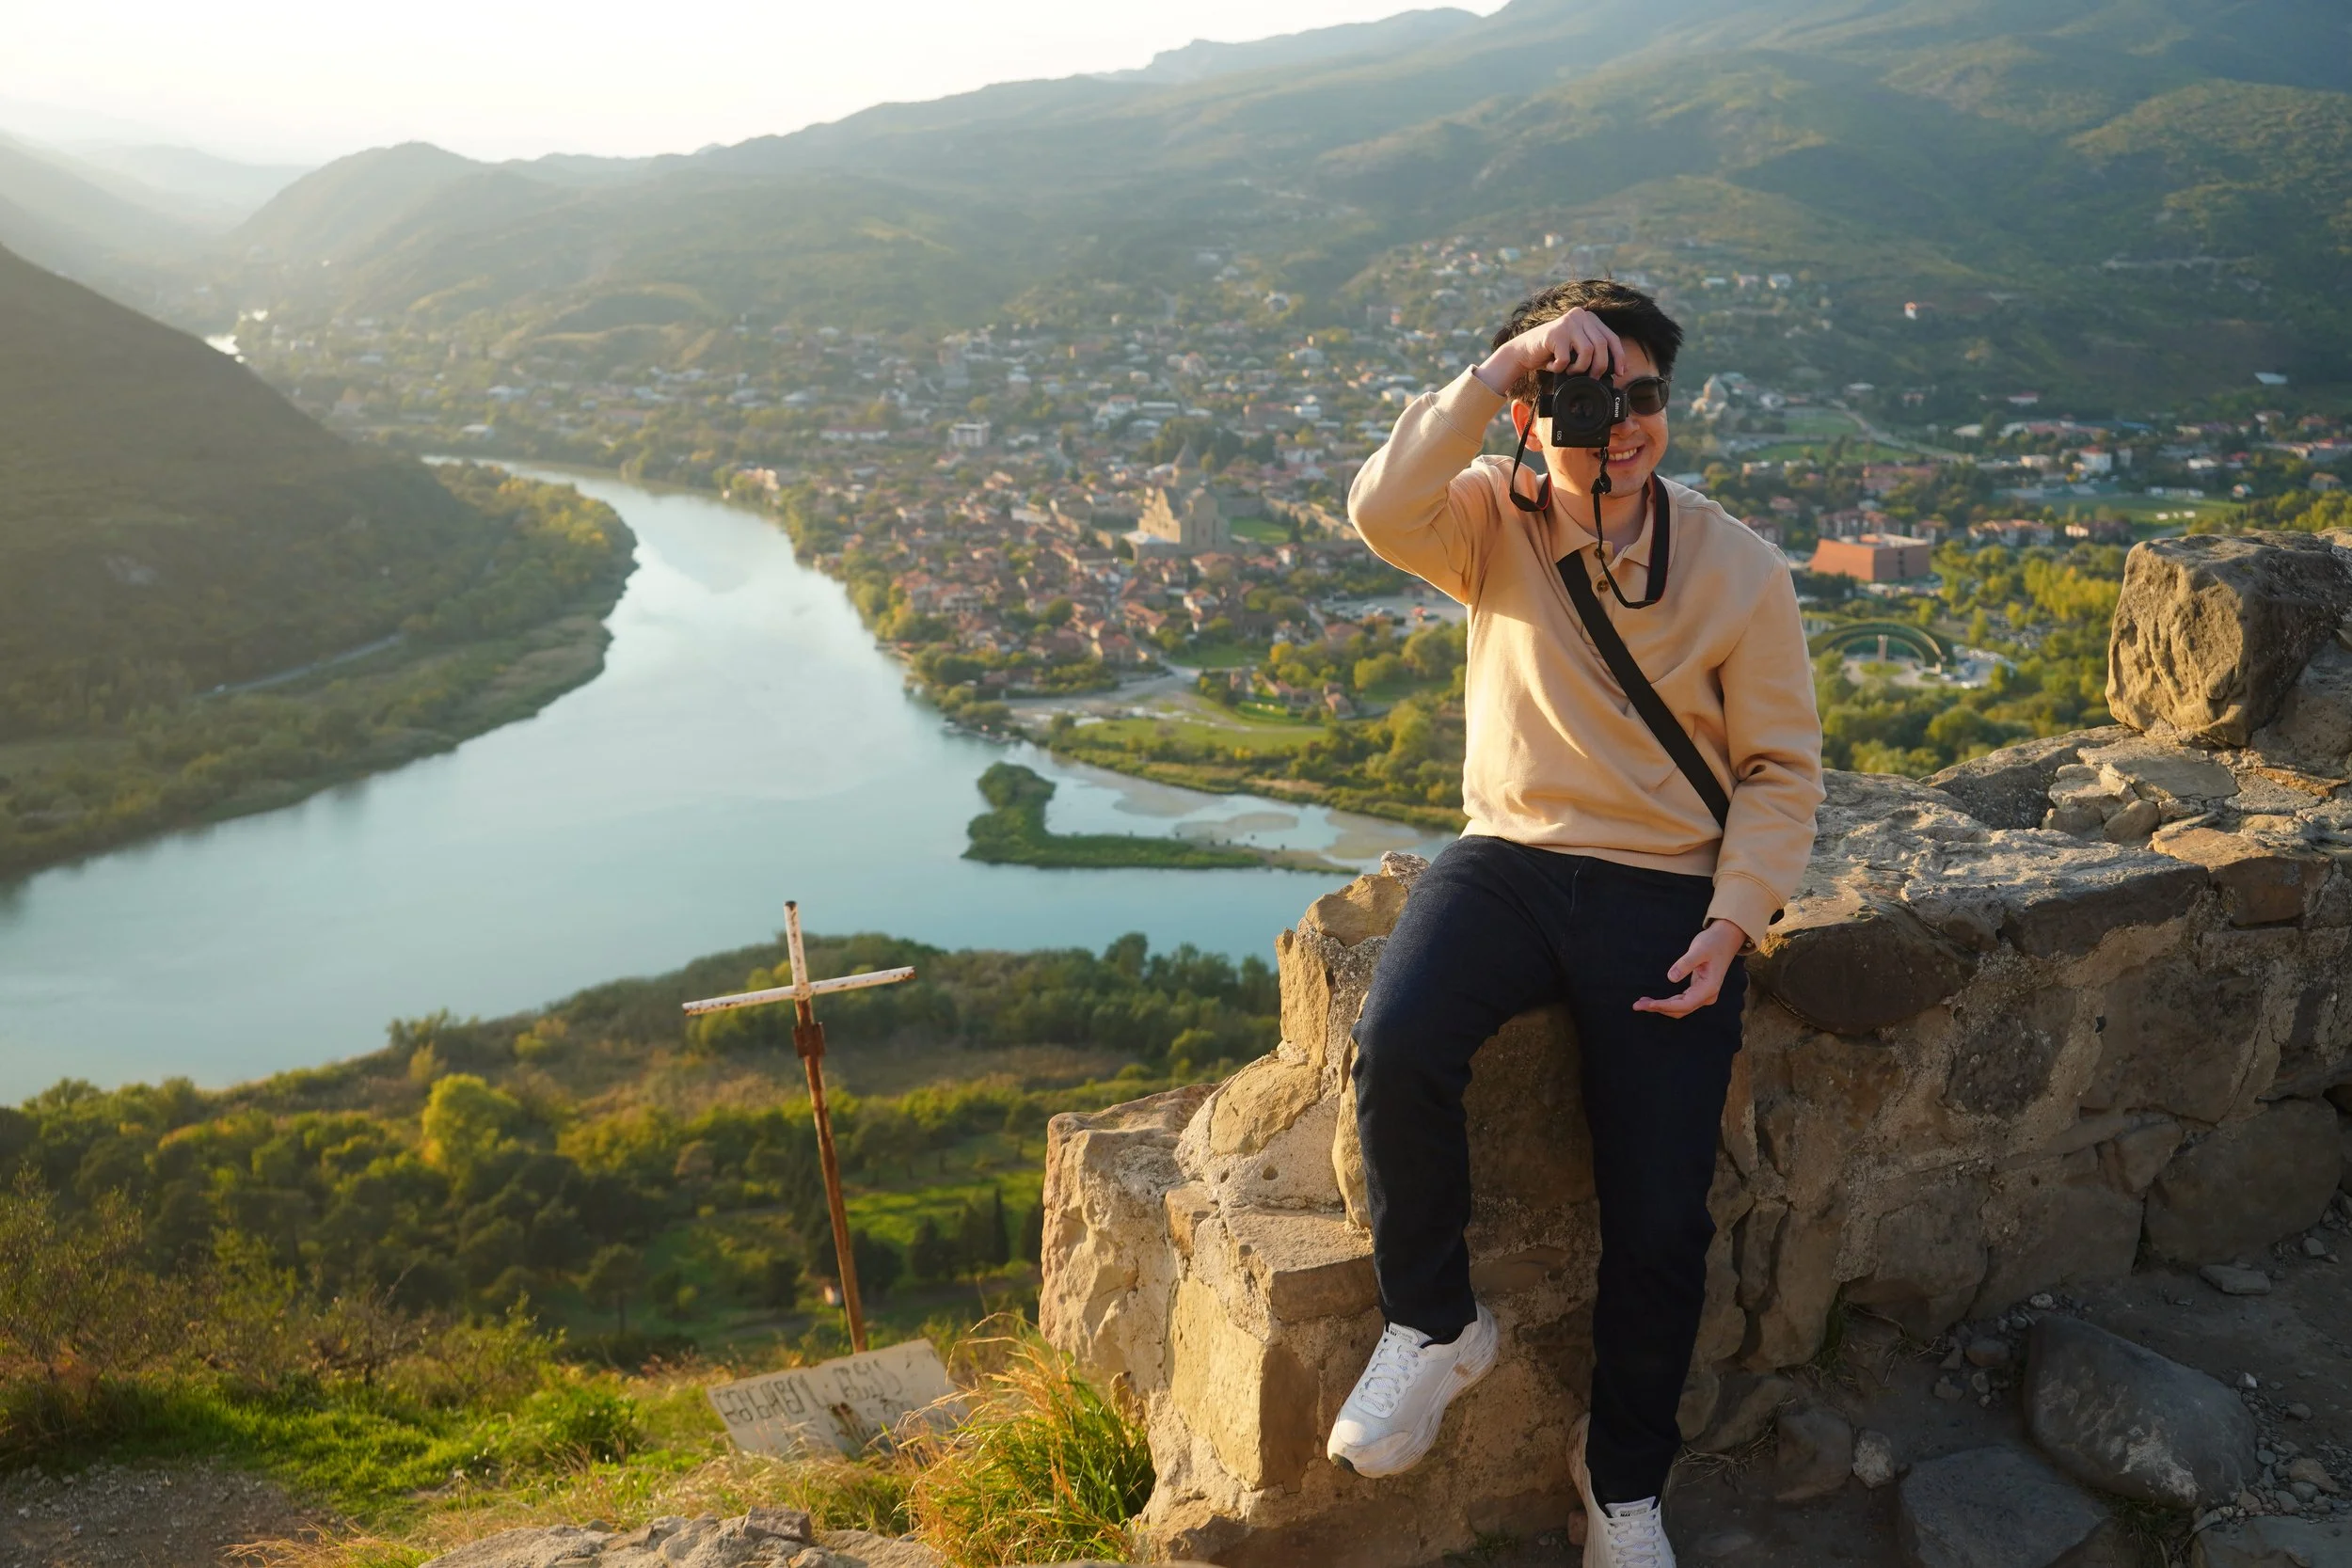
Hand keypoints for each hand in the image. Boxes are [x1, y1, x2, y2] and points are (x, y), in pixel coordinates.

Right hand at [1473, 307, 1627, 397]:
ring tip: (1569, 371)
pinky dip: (1560, 368)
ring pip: (1587, 351)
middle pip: (1602, 345)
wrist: (1523, 351)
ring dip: (1579, 368)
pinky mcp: (1555, 333)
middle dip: (1599, 367)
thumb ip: (1594, 351)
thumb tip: (1618, 369)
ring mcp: (1567, 323)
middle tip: (1592, 378)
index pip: (1612, 337)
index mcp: (1589, 318)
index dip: (1619, 357)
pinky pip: (1566, 358)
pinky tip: (1552, 365)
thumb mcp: (1577, 349)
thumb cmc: (1552, 353)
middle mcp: (1580, 315)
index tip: (1621, 373)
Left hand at [1634, 919, 1743, 1017]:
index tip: (1648, 1004)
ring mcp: (1703, 994)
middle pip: (1680, 1009)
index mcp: (1709, 988)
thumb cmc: (1713, 942)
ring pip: (1680, 1008)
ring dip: (1661, 1007)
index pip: (1684, 1004)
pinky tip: (1653, 1000)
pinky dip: (1667, 1002)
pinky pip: (1681, 1001)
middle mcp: (1707, 995)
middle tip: (1636, 1005)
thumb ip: (1686, 963)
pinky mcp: (1698, 990)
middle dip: (1658, 1008)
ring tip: (1640, 1003)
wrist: (1726, 938)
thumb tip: (1671, 978)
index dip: (1665, 1006)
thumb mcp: (1699, 949)